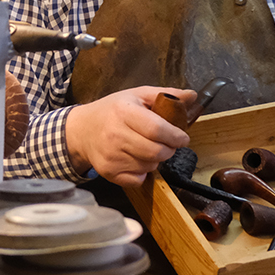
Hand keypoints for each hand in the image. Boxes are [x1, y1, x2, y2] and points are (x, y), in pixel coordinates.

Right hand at [65, 86, 193, 187]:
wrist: (83, 130)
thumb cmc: (112, 111)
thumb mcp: (136, 95)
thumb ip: (165, 94)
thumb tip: (192, 95)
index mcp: (123, 112)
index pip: (157, 130)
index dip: (176, 136)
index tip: (182, 138)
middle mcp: (115, 134)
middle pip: (156, 152)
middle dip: (169, 149)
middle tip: (167, 144)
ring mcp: (111, 156)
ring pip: (150, 166)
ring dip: (155, 159)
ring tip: (146, 148)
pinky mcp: (108, 172)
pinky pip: (138, 179)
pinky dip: (142, 172)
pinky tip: (135, 159)